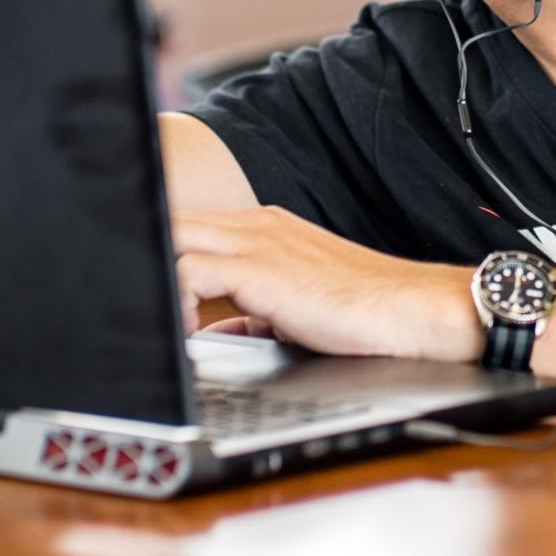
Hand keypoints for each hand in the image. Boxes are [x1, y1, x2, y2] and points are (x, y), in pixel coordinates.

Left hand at [171, 206, 481, 364]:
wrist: (411, 310)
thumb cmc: (364, 311)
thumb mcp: (296, 309)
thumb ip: (252, 314)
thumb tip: (219, 331)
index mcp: (265, 228)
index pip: (191, 224)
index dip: (161, 254)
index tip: (148, 288)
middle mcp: (257, 225)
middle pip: (173, 221)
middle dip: (149, 258)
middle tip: (144, 304)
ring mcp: (257, 242)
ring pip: (172, 236)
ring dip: (160, 281)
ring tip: (169, 324)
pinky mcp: (259, 269)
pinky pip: (187, 270)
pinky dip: (177, 302)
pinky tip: (191, 334)